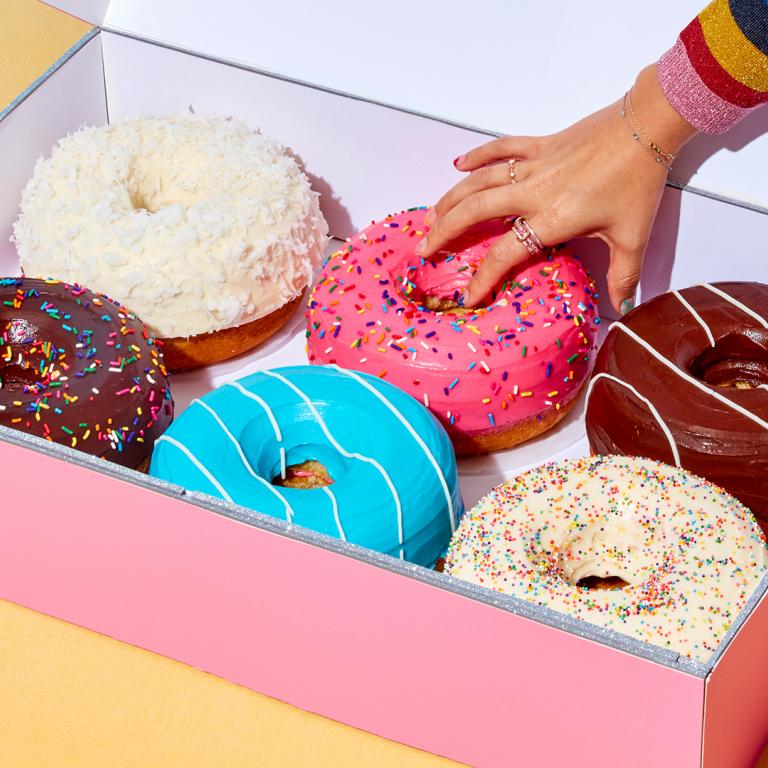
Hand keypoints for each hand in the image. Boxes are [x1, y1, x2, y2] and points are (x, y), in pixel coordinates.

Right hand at [418, 64, 697, 312]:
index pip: (506, 253)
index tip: (467, 297)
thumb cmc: (639, 182)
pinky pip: (501, 148)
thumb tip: (621, 308)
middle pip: (475, 211)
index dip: (483, 277)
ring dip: (451, 198)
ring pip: (480, 181)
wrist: (648, 125)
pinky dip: (478, 155)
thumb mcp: (633, 236)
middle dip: (445, 231)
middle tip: (424, 249)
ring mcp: (534, 164)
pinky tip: (458, 164)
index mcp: (552, 218)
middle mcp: (533, 191)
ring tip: (431, 216)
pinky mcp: (541, 143)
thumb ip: (623, 275)